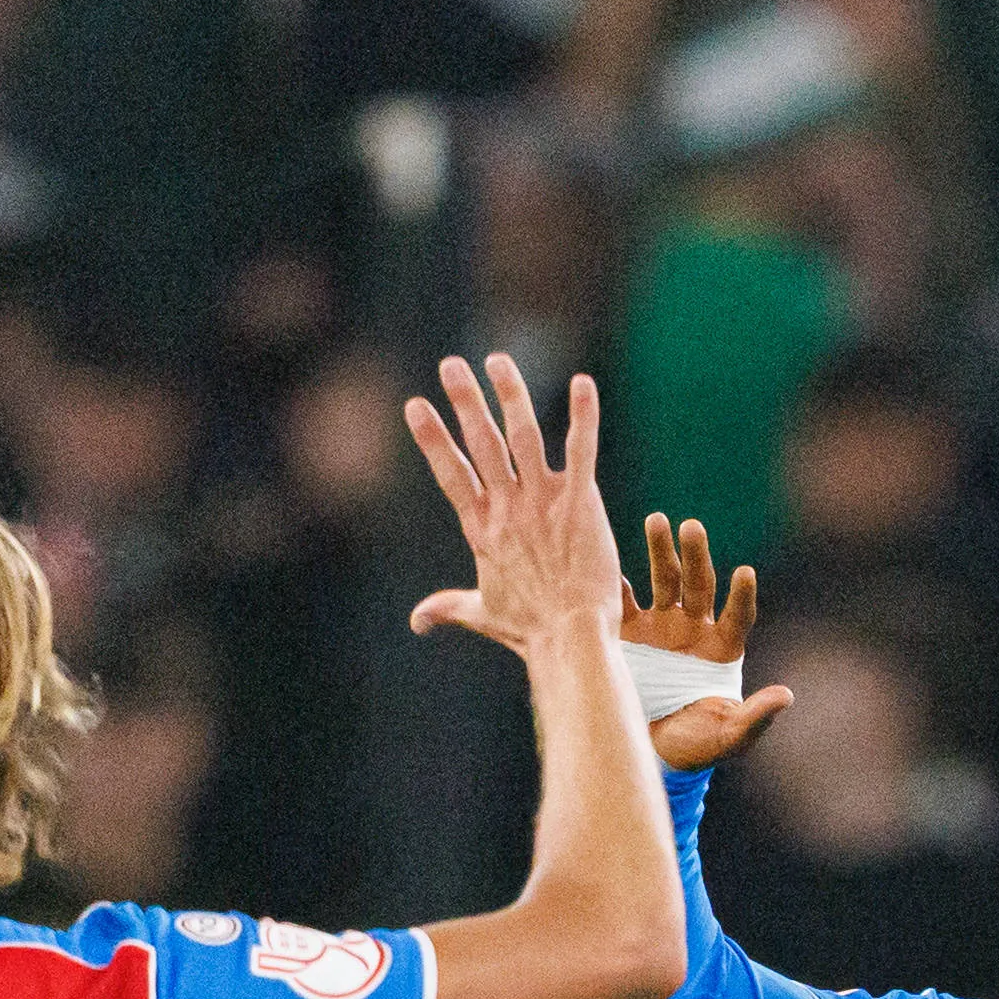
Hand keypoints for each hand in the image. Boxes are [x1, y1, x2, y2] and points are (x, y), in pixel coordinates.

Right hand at [403, 353, 619, 664]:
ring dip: (510, 394)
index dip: (432, 439)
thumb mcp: (483, 613)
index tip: (415, 406)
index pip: (451, 474)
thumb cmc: (530, 630)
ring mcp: (543, 501)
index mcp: (482, 528)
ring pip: (523, 435)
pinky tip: (583, 382)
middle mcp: (508, 507)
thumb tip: (417, 621)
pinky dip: (583, 416)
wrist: (571, 638)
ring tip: (498, 360)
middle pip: (481, 443)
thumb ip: (449, 607)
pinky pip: (581, 450)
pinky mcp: (580, 502)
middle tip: (450, 364)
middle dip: (464, 401)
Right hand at [627, 516, 790, 767]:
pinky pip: (623, 603)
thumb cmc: (697, 745)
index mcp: (723, 649)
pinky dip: (616, 584)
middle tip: (692, 527)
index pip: (738, 616)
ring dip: (660, 551)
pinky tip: (608, 563)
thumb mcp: (728, 736)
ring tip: (656, 520)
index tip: (744, 572)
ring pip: (663, 580)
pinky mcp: (628, 633)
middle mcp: (694, 629)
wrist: (650, 752)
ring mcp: (661, 627)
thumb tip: (786, 696)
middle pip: (699, 585)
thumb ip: (755, 716)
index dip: (742, 596)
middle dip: (696, 556)